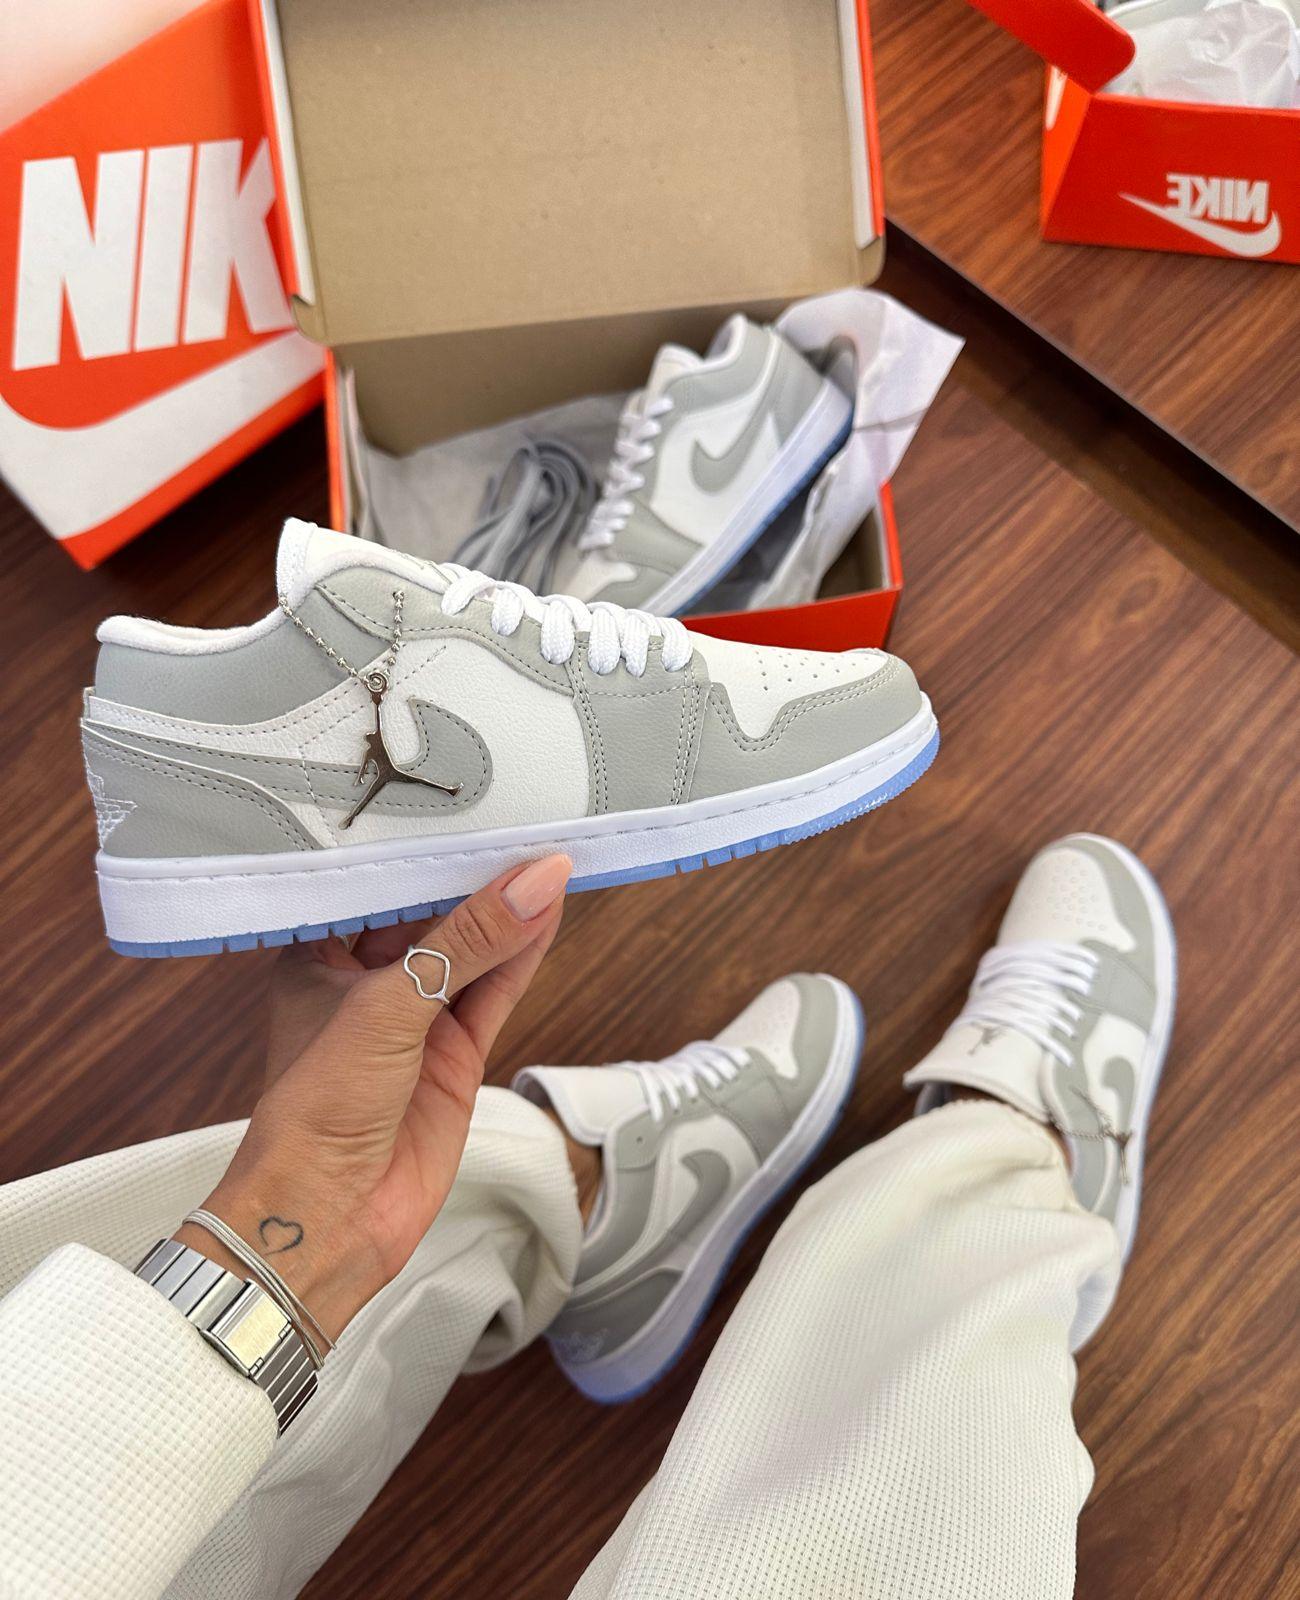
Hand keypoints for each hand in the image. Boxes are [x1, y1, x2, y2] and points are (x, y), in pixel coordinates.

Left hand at [176, 854, 571, 1338]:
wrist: (327, 1219)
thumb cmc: (314, 1110)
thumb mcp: (389, 1006)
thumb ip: (469, 942)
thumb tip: (536, 880)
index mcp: (318, 958)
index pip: (376, 887)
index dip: (419, 850)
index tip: (465, 806)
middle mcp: (365, 985)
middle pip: (431, 916)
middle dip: (472, 877)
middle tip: (522, 821)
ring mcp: (415, 1022)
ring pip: (471, 953)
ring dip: (507, 914)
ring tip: (551, 856)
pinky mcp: (454, 1057)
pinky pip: (495, 993)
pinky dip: (523, 957)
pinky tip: (548, 912)